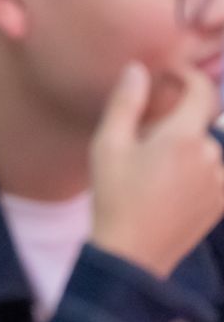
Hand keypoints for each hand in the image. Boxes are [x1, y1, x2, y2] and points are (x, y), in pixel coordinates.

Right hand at [89, 62, 223, 278]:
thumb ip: (126, 103)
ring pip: (208, 149)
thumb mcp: (108, 144)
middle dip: (178, 120)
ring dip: (188, 147)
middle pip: (201, 123)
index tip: (170, 75)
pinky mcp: (221, 204)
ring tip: (155, 165)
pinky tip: (169, 185)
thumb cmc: (115, 195)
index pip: (204, 92)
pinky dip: (197, 169)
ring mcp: (221, 183)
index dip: (190, 77)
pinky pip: (214, 173)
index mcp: (183, 138)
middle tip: (145, 134)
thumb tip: (139, 69)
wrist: (133, 253)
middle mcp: (212, 157)